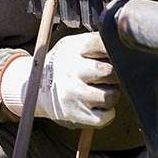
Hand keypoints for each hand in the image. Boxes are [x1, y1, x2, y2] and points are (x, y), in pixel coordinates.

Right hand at [0, 32, 119, 128]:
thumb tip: (121, 40)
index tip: (114, 53)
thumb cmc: (63, 65)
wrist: (36, 88)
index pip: (101, 44)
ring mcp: (75, 95)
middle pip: (109, 72)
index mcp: (73, 51)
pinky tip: (100, 104)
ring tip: (103, 90)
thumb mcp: (72, 45)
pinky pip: (106, 116)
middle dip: (116, 74)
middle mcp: (73, 71)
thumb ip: (94, 41)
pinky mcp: (76, 114)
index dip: (113, 49)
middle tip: (110, 75)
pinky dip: (108, 112)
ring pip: (111, 96)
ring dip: (112, 94)